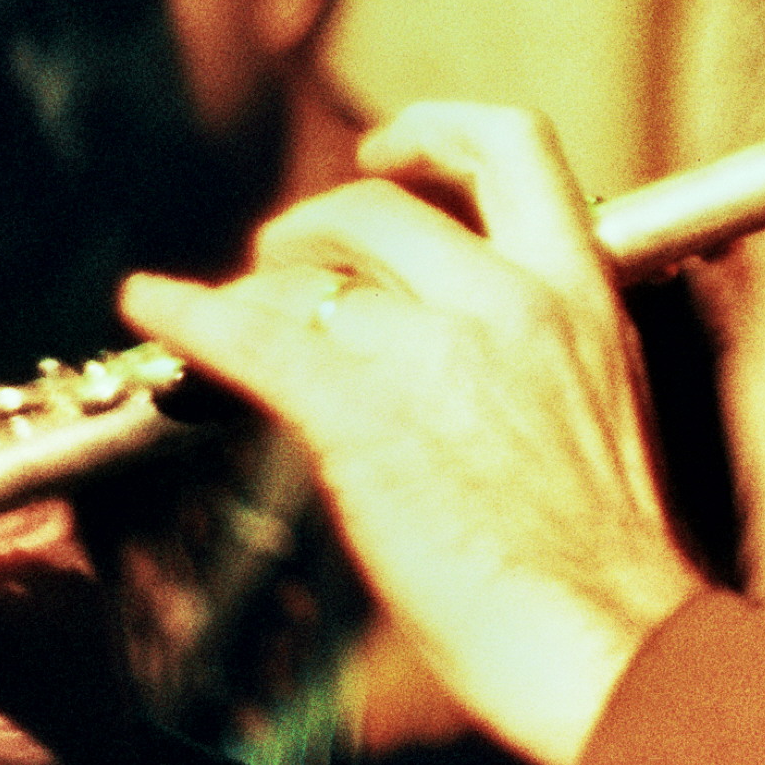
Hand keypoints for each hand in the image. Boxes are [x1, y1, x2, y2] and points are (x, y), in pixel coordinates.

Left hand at [123, 102, 706, 764]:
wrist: (611, 634)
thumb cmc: (612, 553)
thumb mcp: (606, 401)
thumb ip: (543, 344)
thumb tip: (465, 332)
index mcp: (583, 291)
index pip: (514, 147)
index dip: (436, 130)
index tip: (391, 152)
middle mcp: (514, 299)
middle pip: (380, 206)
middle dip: (314, 223)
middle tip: (285, 258)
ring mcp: (440, 352)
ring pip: (313, 273)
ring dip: (255, 284)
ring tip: (228, 307)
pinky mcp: (367, 418)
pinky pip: (254, 340)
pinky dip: (189, 313)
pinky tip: (153, 303)